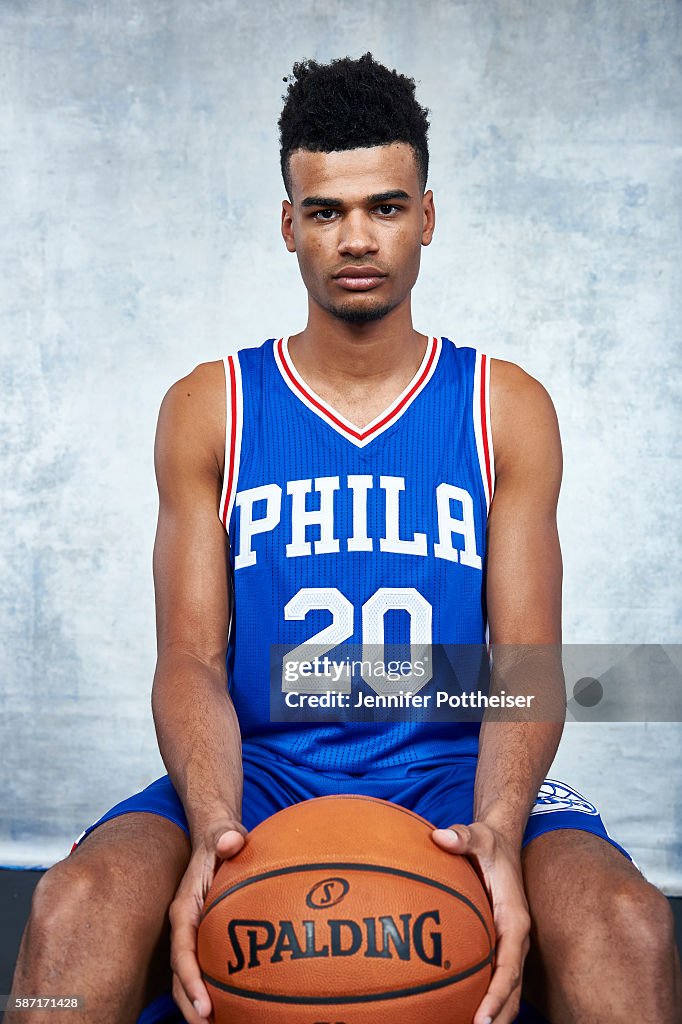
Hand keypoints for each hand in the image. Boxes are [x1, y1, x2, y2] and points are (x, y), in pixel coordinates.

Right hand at [169, 821, 246, 1022]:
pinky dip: (212, 991)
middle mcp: (184, 927)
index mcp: (184, 909)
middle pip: (181, 974)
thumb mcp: (223, 835)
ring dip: (198, 1005)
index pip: (182, 951)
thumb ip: (226, 837)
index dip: (190, 980)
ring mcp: (193, 935)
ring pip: (189, 977)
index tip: (204, 1006)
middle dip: (191, 1006)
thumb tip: (231, 840)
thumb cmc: (221, 840)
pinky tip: (231, 1007)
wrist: (217, 839)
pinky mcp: (204, 938)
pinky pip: (204, 969)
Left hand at [431, 823, 530, 1023]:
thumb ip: (461, 836)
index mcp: (514, 919)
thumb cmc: (489, 843)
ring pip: (508, 987)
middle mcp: (516, 936)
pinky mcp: (500, 942)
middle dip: (497, 1015)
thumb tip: (440, 836)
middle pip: (512, 987)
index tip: (482, 1018)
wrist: (501, 841)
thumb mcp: (478, 835)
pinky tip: (463, 1009)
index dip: (498, 995)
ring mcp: (510, 943)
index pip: (509, 966)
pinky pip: (496, 975)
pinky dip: (487, 996)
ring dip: (495, 1012)